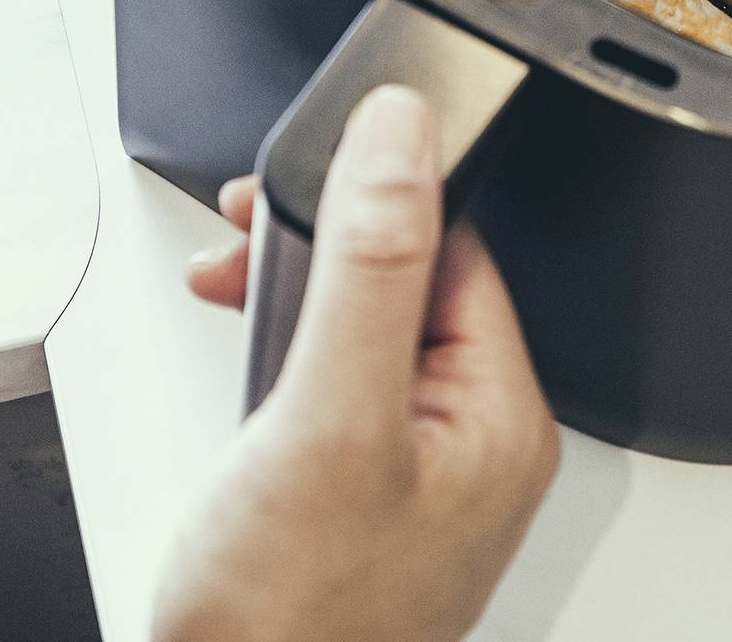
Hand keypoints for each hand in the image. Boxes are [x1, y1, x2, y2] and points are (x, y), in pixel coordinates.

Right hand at [155, 85, 559, 641]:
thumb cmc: (288, 619)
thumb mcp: (326, 412)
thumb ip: (369, 264)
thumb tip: (401, 138)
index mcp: (500, 418)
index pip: (457, 246)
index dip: (369, 201)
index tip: (288, 195)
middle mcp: (473, 445)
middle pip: (407, 281)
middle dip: (317, 248)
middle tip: (240, 248)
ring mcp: (419, 477)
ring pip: (364, 332)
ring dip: (292, 300)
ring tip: (231, 304)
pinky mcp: (362, 498)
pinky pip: (336, 390)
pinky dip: (282, 364)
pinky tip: (243, 382)